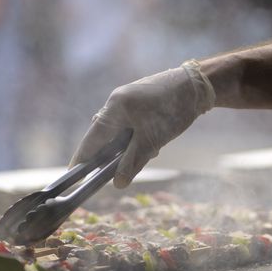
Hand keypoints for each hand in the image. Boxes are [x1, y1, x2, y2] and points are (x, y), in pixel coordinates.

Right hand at [69, 60, 214, 187]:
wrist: (198, 86)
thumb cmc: (172, 111)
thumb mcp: (151, 142)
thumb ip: (132, 163)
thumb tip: (117, 184)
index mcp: (114, 108)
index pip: (92, 138)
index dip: (83, 158)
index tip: (74, 174)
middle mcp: (117, 101)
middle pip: (104, 135)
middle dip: (112, 154)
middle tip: (118, 171)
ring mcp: (128, 98)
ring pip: (120, 130)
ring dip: (130, 146)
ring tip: (152, 149)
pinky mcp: (140, 100)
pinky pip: (130, 123)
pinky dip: (138, 136)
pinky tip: (155, 141)